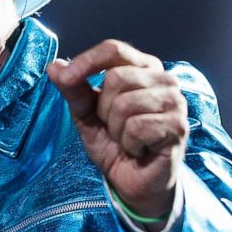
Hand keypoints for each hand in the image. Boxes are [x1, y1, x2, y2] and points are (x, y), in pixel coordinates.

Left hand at [47, 40, 187, 220]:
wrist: (134, 182)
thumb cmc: (114, 143)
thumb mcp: (86, 114)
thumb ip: (73, 89)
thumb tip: (54, 67)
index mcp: (141, 67)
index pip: (113, 49)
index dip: (87, 61)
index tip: (66, 77)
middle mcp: (163, 79)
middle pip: (115, 77)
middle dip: (102, 108)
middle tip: (113, 126)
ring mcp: (175, 101)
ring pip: (124, 103)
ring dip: (116, 129)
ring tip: (126, 138)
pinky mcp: (178, 126)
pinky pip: (137, 127)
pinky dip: (129, 143)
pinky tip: (138, 149)